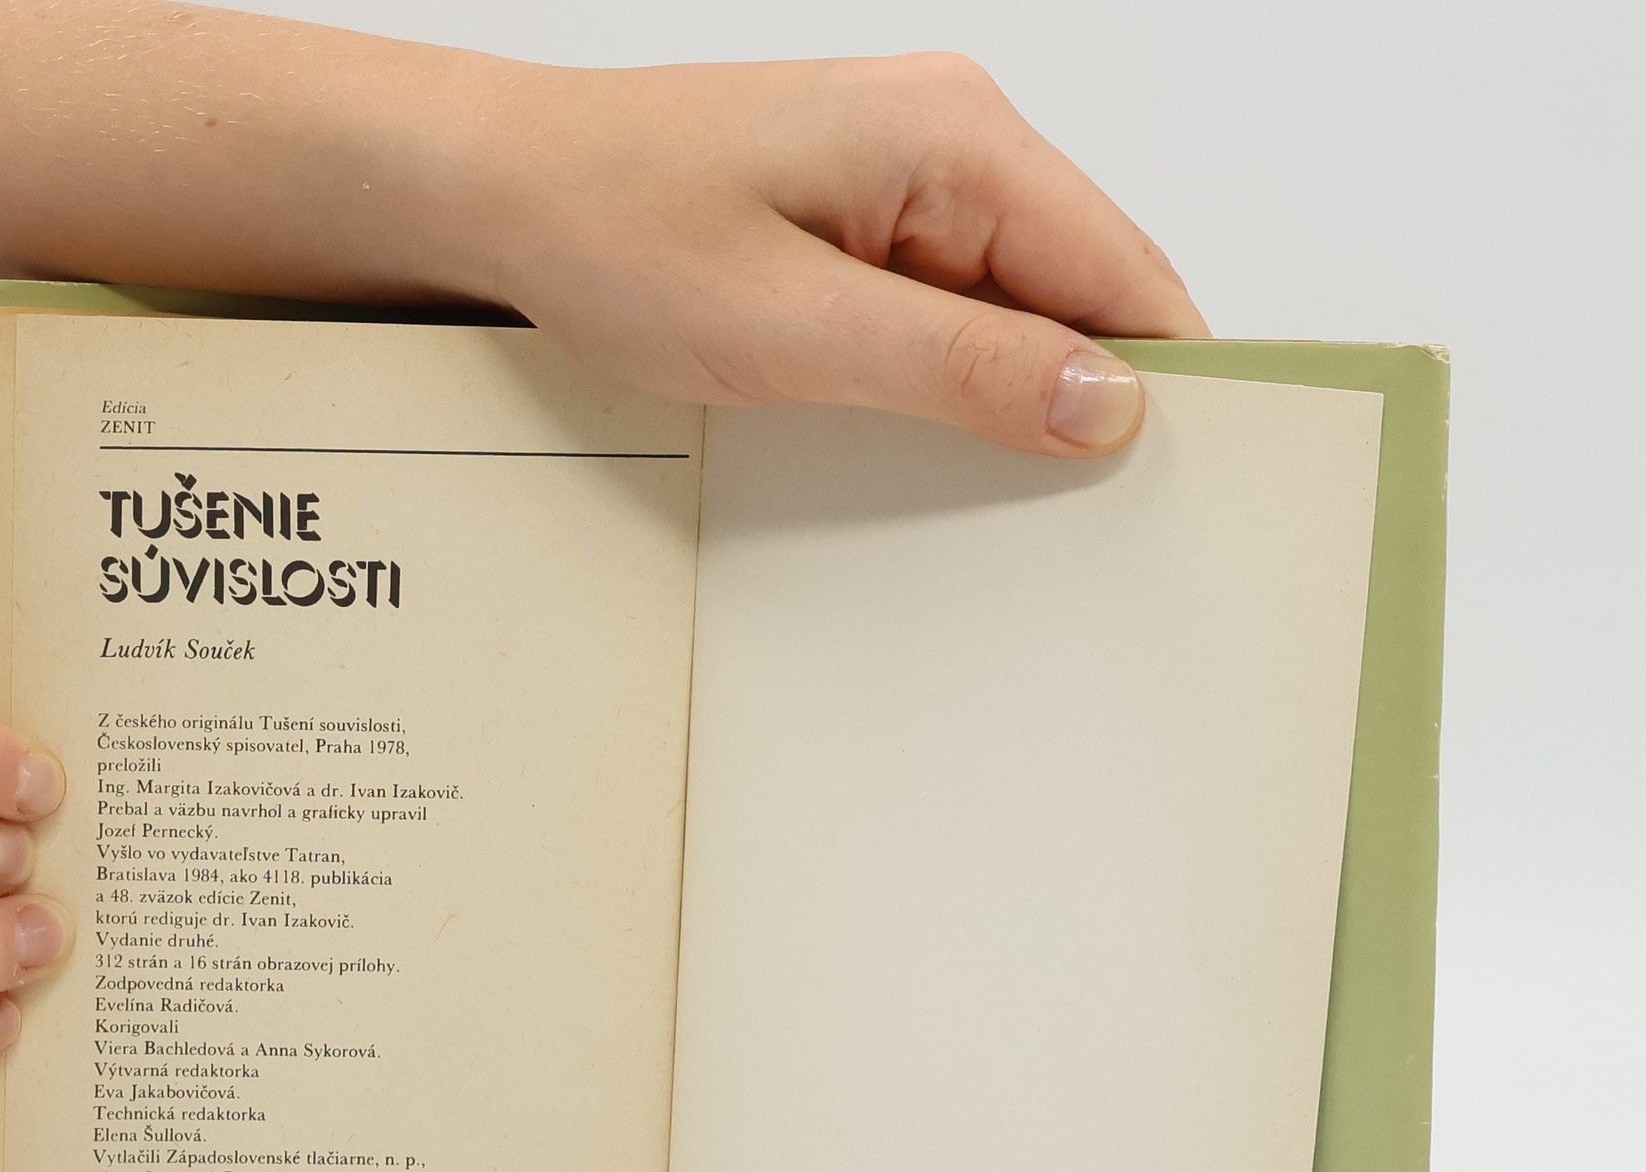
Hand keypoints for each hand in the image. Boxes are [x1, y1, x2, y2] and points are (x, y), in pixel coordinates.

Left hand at [459, 53, 1206, 455]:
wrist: (500, 193)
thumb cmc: (614, 227)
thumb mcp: (794, 327)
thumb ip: (959, 367)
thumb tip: (1106, 401)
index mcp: (957, 140)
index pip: (1124, 271)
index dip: (1168, 382)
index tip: (1177, 488)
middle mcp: (951, 146)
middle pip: (1082, 294)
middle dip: (1083, 403)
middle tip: (1074, 526)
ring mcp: (907, 186)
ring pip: (1015, 314)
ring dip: (1006, 401)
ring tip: (982, 493)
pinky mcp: (864, 229)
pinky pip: (947, 316)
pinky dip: (947, 385)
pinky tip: (917, 444)